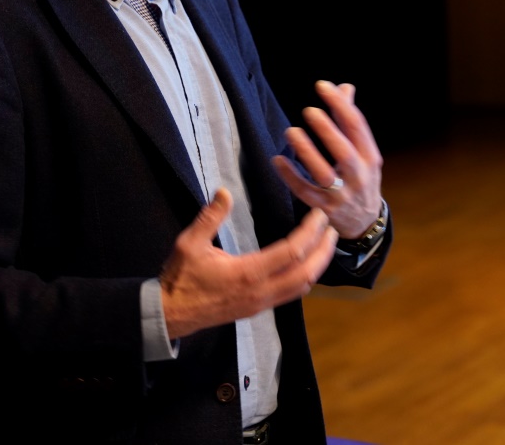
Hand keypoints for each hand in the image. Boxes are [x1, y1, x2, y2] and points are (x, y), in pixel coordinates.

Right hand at [159, 188, 336, 339]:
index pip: (291, 251)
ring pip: (302, 287)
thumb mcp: (189, 243)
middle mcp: (261, 291)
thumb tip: (224, 192)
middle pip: (306, 272)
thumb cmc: (181, 277)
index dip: (310, 233)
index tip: (319, 216)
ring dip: (317, 266)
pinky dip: (305, 278)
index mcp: (248, 272)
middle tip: (332, 230)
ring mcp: (261, 303)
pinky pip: (291, 294)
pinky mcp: (258, 309)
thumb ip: (209, 218)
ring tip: (325, 246)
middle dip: (323, 251)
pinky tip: (305, 265)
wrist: (173, 313)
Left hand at [271, 80, 383, 239]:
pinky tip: (277, 160)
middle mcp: (358, 176)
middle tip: (309, 111)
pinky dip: (290, 177)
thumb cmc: (360, 177)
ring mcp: (341, 195)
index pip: (357, 126)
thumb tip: (345, 87)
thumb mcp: (363, 152)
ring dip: (307, 152)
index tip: (322, 86)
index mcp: (370, 157)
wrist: (364, 222)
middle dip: (328, 130)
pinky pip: (305, 192)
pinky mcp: (323, 208)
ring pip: (323, 175)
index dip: (340, 104)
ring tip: (291, 132)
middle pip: (344, 153)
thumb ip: (349, 121)